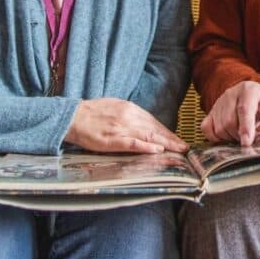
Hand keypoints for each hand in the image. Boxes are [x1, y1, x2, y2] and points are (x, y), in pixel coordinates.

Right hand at [65, 98, 187, 153]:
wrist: (74, 117)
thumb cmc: (93, 113)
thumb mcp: (115, 108)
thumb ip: (130, 115)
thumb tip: (144, 124)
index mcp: (130, 108)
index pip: (153, 122)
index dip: (167, 131)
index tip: (178, 139)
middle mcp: (129, 116)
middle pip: (155, 129)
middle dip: (171, 139)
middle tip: (185, 147)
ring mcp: (121, 128)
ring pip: (148, 136)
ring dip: (166, 143)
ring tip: (178, 151)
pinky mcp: (113, 140)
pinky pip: (133, 143)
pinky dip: (146, 147)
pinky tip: (157, 150)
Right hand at [201, 81, 259, 145]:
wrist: (258, 96)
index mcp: (249, 89)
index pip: (244, 109)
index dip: (245, 127)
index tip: (247, 143)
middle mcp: (231, 93)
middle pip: (230, 122)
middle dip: (242, 136)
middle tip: (253, 136)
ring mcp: (219, 102)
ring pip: (219, 128)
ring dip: (232, 138)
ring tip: (244, 132)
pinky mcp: (211, 111)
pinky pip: (207, 129)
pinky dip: (217, 138)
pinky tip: (229, 135)